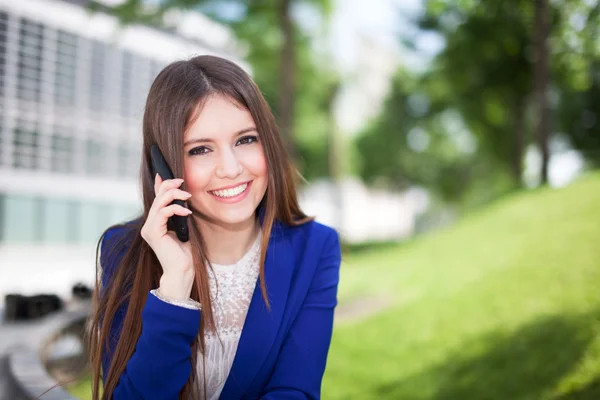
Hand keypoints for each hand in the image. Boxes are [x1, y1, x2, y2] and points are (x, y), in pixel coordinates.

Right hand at [140, 174, 193, 299]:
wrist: (182, 270)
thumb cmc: (185, 252)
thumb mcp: (183, 226)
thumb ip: (179, 213)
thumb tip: (182, 197)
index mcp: (155, 223)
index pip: (156, 199)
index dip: (160, 185)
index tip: (166, 174)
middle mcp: (149, 225)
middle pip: (157, 198)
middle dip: (169, 186)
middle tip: (182, 182)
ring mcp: (149, 229)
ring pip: (159, 203)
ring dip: (174, 195)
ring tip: (187, 197)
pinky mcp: (153, 232)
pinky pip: (163, 212)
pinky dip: (176, 208)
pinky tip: (187, 212)